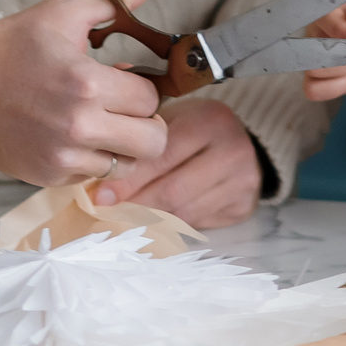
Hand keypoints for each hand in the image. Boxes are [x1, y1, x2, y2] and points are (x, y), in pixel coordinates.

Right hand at [0, 0, 170, 187]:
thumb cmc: (13, 45)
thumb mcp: (64, 12)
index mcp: (87, 84)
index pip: (151, 98)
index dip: (143, 86)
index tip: (126, 78)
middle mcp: (78, 126)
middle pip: (152, 142)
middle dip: (145, 121)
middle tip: (125, 106)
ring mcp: (61, 158)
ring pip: (125, 166)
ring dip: (121, 145)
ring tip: (101, 122)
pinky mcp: (45, 176)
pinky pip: (91, 177)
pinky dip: (91, 160)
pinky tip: (73, 136)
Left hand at [94, 99, 264, 229]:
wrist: (245, 142)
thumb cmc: (197, 129)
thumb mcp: (173, 122)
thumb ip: (142, 149)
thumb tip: (100, 186)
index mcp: (210, 120)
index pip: (163, 157)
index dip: (129, 181)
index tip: (101, 197)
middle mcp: (232, 150)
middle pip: (173, 191)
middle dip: (136, 205)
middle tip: (108, 214)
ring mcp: (243, 180)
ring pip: (183, 212)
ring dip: (151, 218)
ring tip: (128, 217)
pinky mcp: (245, 205)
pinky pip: (198, 223)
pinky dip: (173, 224)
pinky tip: (158, 219)